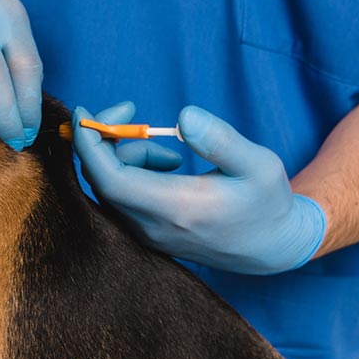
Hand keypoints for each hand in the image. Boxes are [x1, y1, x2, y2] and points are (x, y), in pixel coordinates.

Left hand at [71, 102, 327, 274]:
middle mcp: (153, 227)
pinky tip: (168, 167)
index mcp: (177, 208)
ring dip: (128, 156)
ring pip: (112, 188)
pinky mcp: (149, 235)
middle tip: (129, 111)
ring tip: (171, 152)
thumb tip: (184, 116)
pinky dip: (133, 172)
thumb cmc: (267, 203)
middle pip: (102, 180)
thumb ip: (221, 139)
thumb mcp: (259, 164)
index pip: (110, 179)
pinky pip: (122, 199)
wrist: (272, 247)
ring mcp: (148, 235)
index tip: (86, 110)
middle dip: (106, 139)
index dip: (90, 144)